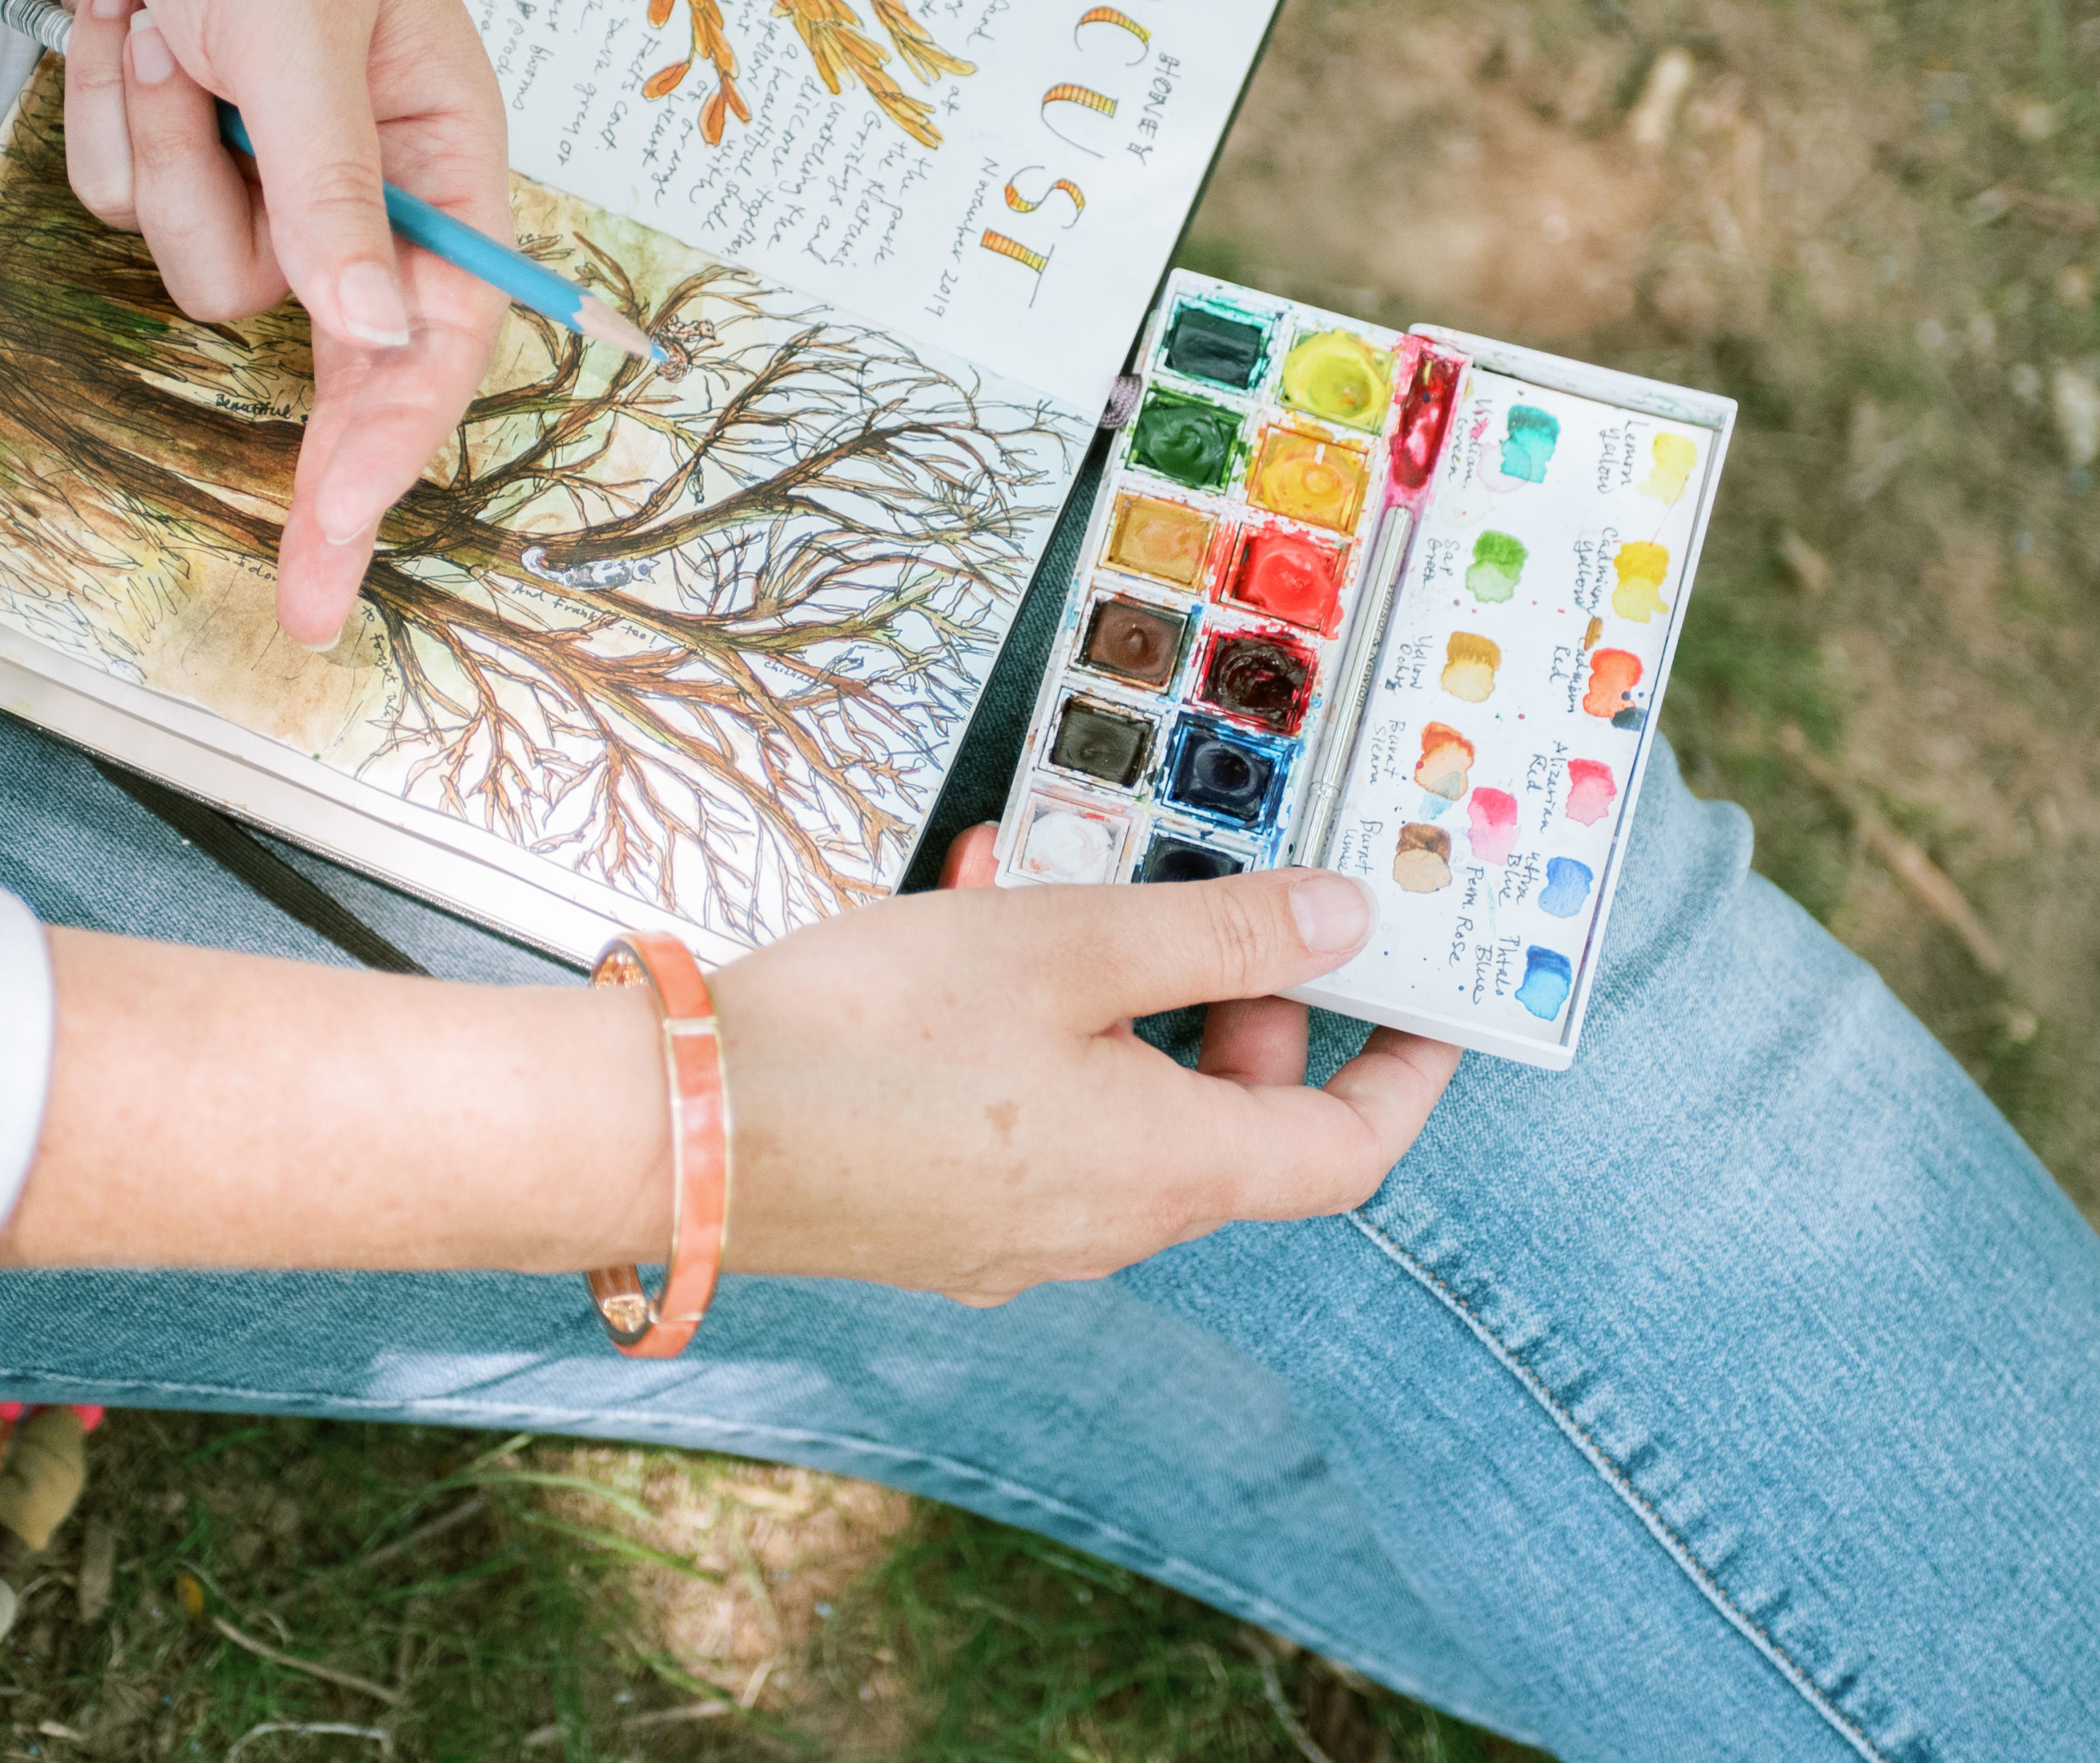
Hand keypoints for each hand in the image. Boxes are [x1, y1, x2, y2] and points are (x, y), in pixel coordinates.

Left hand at [0, 0, 509, 646]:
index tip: (352, 552)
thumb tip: (374, 333)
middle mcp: (367, 158)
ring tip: (163, 35)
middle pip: (342, 344)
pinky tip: (126, 16)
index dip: (401, 451)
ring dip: (163, 163)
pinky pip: (125, 198)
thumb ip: (334, 190)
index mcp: (445, 132)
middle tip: (294, 592)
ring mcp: (264, 147)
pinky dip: (109, 118)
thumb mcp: (298, 33)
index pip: (447, 330)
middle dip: (310, 438)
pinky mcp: (175, 126)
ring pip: (208, 265)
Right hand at [706, 829, 1463, 1301]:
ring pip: (1119, 1098)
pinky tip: (962, 915)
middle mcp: (1104, 1223)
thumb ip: (1216, 932)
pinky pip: (1026, 1110)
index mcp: (1167, 1172)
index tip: (1425, 999)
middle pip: (1232, 1121)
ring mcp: (1012, 1229)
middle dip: (1237, 999)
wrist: (673, 1132)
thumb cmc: (873, 1039)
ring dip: (1112, 985)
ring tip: (1051, 870)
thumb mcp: (1068, 946)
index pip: (1344, 1150)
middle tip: (1215, 901)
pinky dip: (1027, 1019)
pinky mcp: (932, 1208)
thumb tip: (1344, 927)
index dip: (1402, 1073)